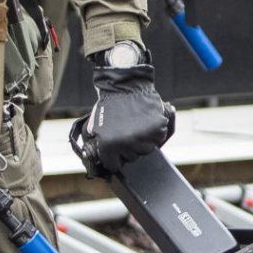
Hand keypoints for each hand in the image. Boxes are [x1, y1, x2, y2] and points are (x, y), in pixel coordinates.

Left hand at [85, 58, 172, 174]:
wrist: (125, 87)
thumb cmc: (108, 107)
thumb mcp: (94, 129)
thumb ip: (95, 148)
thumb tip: (97, 166)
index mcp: (109, 146)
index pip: (114, 166)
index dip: (114, 157)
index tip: (114, 148)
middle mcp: (127, 143)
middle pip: (132, 158)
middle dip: (128, 148)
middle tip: (124, 131)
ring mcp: (144, 136)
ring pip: (147, 150)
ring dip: (142, 141)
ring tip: (134, 125)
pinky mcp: (158, 128)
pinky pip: (159, 140)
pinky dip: (155, 133)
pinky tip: (145, 122)